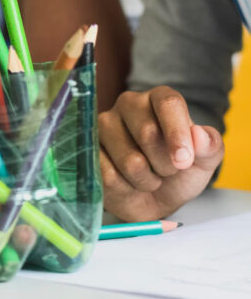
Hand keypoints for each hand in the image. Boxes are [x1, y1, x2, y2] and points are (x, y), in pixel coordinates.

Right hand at [99, 87, 223, 221]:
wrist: (151, 199)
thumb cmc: (177, 174)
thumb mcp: (203, 162)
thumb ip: (210, 147)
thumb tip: (199, 135)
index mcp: (158, 99)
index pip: (168, 103)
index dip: (178, 134)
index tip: (184, 161)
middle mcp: (128, 105)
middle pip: (148, 132)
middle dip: (165, 164)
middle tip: (168, 171)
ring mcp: (103, 126)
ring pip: (130, 160)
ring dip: (146, 180)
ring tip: (148, 178)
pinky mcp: (87, 149)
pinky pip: (109, 176)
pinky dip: (126, 189)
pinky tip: (127, 184)